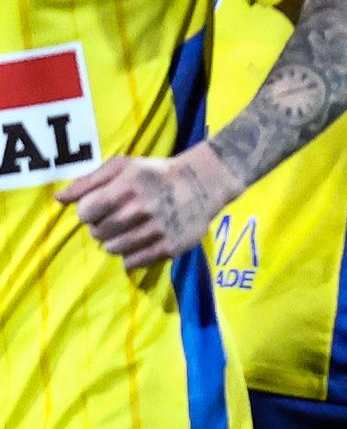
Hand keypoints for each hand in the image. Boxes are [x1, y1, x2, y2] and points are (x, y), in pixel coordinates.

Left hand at [55, 144, 244, 269]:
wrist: (204, 183)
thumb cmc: (156, 173)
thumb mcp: (123, 166)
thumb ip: (89, 181)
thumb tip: (60, 199)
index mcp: (126, 187)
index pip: (85, 213)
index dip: (90, 210)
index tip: (103, 206)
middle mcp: (140, 210)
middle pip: (98, 233)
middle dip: (103, 227)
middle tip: (120, 217)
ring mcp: (156, 230)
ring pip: (113, 250)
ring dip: (117, 241)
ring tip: (131, 229)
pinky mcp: (169, 247)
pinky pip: (132, 262)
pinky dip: (132, 255)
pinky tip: (143, 240)